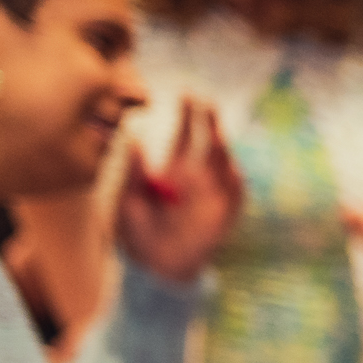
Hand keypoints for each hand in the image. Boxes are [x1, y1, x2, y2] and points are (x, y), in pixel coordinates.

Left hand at [116, 97, 243, 283]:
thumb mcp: (127, 200)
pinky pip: (235, 193)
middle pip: (208, 142)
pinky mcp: (225, 214)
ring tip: (213, 133)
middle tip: (204, 99)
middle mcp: (198, 180)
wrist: (155, 271)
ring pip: (223, 163)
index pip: (185, 135)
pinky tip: (226, 168)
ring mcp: (214, 196)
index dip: (188, 114)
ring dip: (221, 147)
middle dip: (209, 121)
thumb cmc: (137, 235)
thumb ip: (133, 171)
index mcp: (173, 171)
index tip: (186, 91)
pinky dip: (233, 181)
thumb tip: (134, 136)